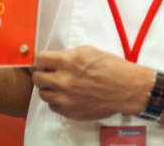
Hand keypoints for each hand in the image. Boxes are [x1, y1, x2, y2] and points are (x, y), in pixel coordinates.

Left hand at [32, 45, 152, 120]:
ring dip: (48, 88)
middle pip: (38, 78)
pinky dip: (57, 100)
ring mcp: (66, 99)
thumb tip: (55, 59)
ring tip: (58, 85)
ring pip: (43, 94)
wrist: (125, 88)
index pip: (41, 59)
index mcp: (68, 61)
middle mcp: (63, 81)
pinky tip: (66, 95)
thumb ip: (69, 55)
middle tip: (49, 73)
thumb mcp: (89, 51)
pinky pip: (53, 106)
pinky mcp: (70, 112)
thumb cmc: (111, 67)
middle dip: (42, 73)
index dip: (42, 59)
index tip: (45, 61)